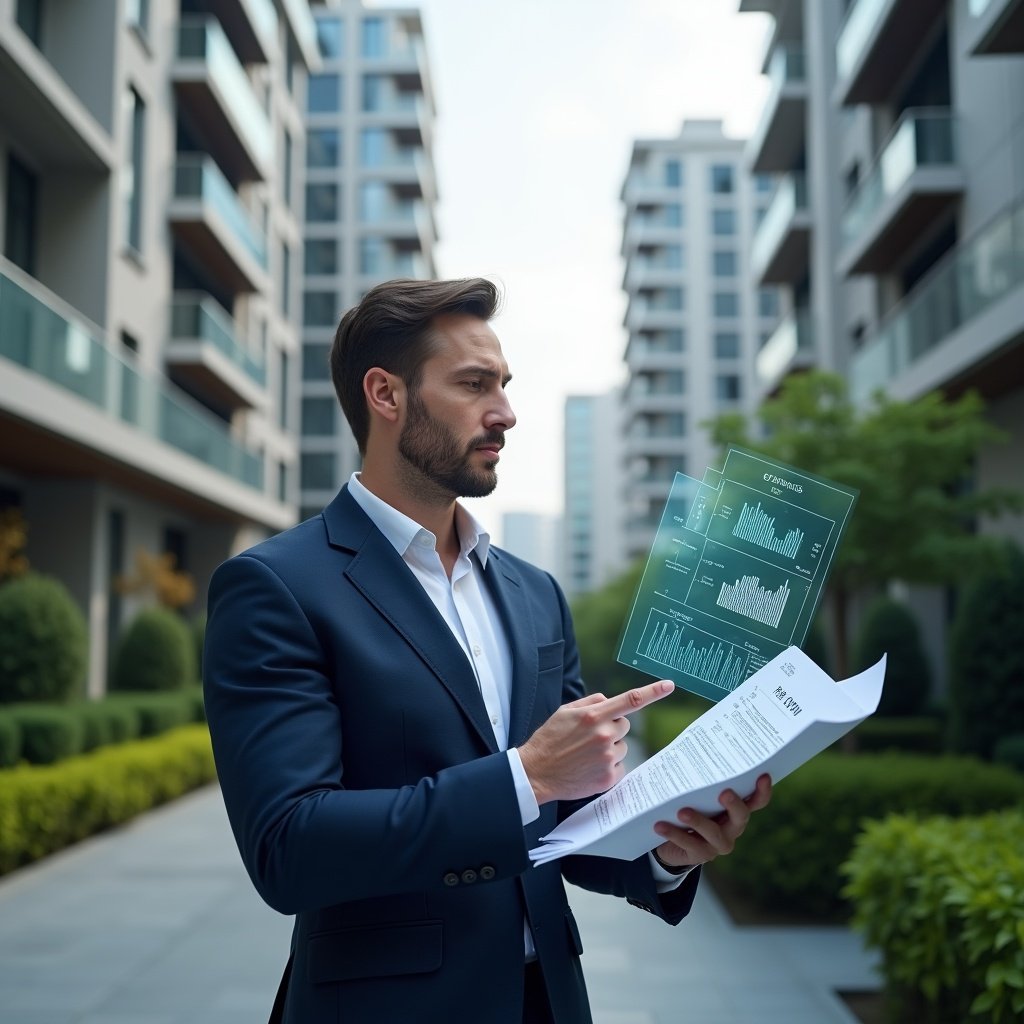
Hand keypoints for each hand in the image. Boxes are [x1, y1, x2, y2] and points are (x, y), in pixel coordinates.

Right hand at [517, 681, 673, 804]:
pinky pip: (619, 765)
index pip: (630, 700)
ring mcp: (607, 757)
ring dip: (610, 747)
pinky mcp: (608, 777)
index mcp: (594, 715)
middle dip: (612, 727)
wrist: (537, 772)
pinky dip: (608, 765)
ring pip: (622, 746)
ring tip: (586, 754)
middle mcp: (604, 735)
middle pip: (624, 725)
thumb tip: (610, 701)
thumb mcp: (566, 711)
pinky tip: (589, 767)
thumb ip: (591, 702)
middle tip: (590, 736)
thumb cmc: (550, 739)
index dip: (653, 691)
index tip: (669, 685)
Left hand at [651, 773, 771, 870]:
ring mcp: (718, 844)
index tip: (762, 775)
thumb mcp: (692, 792)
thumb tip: (685, 748)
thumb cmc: (685, 807)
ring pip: (714, 833)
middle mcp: (732, 827)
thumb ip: (694, 777)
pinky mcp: (700, 855)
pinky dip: (674, 834)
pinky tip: (660, 825)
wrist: (668, 840)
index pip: (755, 801)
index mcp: (734, 809)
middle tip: (724, 793)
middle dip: (734, 805)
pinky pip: (690, 845)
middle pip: (741, 817)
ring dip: (699, 821)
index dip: (762, 790)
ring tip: (682, 812)